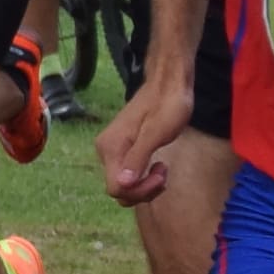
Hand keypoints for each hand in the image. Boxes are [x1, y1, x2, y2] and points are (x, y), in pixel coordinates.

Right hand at [96, 78, 182, 206]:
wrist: (168, 83)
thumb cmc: (167, 105)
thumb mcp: (156, 133)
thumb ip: (137, 158)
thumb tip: (123, 185)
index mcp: (111, 147)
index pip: (116, 188)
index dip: (139, 191)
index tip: (160, 176)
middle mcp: (105, 150)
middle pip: (118, 189)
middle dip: (144, 189)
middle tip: (163, 173)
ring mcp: (111, 149)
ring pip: (123, 184)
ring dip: (144, 184)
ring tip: (162, 169)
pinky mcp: (120, 148)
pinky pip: (126, 174)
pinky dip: (142, 177)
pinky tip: (156, 166)